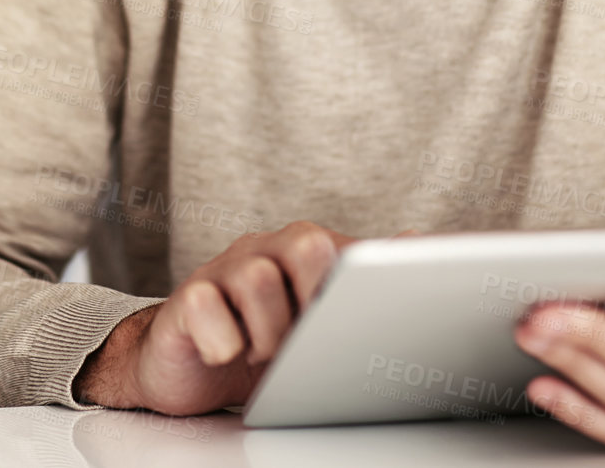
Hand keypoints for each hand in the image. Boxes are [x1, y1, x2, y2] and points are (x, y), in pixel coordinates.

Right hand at [73, 221, 356, 414]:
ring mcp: (224, 272)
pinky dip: (224, 341)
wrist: (186, 363)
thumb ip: (364, 286)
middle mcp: (265, 252)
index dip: (369, 278)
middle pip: (306, 241)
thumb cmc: (261, 342)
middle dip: (316, 296)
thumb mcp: (319, 322)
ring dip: (271, 331)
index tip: (383, 310)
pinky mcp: (188, 301)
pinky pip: (207, 307)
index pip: (350, 248)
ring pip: (258, 278)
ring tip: (266, 354)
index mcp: (304, 253)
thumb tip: (419, 242)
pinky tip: (228, 354)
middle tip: (310, 337)